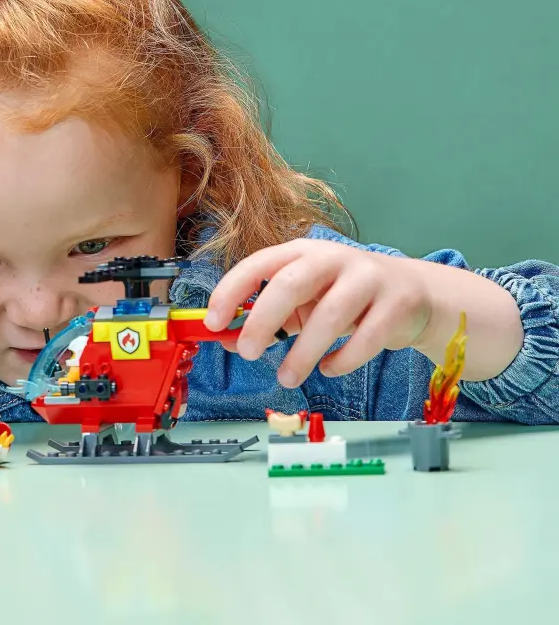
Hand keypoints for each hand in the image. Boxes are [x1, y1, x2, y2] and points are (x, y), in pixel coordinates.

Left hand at [203, 239, 431, 386]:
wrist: (415, 294)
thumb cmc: (347, 295)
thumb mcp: (305, 300)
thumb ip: (269, 317)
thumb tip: (227, 339)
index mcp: (303, 252)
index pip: (259, 264)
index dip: (231, 291)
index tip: (213, 321)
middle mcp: (334, 258)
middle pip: (291, 283)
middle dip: (263, 319)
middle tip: (247, 351)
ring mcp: (368, 279)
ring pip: (329, 316)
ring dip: (303, 353)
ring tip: (287, 377)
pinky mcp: (395, 306)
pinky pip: (364, 340)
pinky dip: (342, 361)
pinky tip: (329, 370)